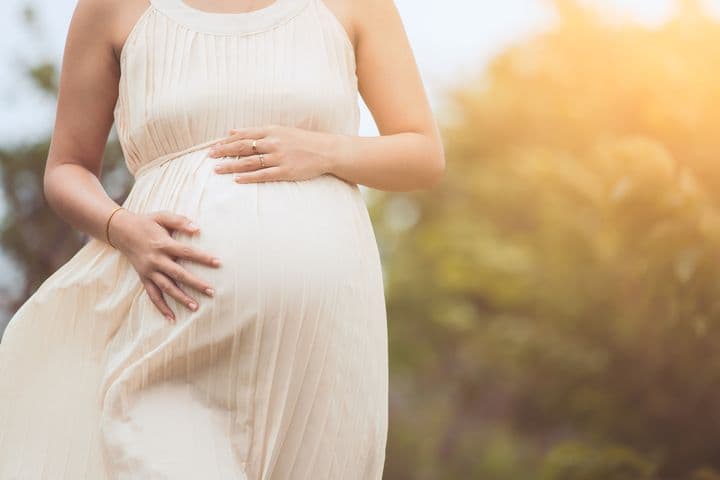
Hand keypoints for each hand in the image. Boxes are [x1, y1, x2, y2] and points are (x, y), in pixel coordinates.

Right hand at [108, 209, 221, 322]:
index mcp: (163, 244)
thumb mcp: (162, 217)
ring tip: (196, 307)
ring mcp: (149, 271)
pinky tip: (171, 318)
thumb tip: (198, 229)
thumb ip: (180, 221)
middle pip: (179, 274)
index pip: (187, 252)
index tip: (218, 263)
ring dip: (181, 298)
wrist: (121, 231)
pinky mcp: (144, 278)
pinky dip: (161, 307)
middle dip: (196, 283)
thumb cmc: (147, 222)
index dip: (203, 258)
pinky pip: (153, 295)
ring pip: (166, 288)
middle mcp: (156, 260)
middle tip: (212, 291)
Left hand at [209, 125, 339, 182]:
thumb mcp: (279, 131)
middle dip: (224, 152)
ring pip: (249, 162)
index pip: (243, 135)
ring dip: (231, 166)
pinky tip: (237, 179)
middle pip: (243, 147)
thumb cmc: (302, 141)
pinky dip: (249, 177)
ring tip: (217, 170)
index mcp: (271, 131)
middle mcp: (273, 143)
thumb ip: (256, 132)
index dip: (226, 141)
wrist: (325, 150)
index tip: (213, 146)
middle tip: (209, 157)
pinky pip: (263, 175)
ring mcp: (278, 157)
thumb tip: (232, 131)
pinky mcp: (285, 171)